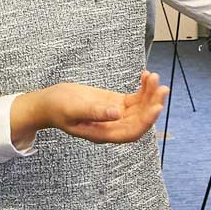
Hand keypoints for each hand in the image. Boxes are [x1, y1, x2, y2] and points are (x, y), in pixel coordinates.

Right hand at [10, 73, 168, 149]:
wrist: (49, 102)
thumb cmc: (58, 108)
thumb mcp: (73, 109)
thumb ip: (95, 112)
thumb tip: (118, 114)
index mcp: (104, 134)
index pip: (131, 132)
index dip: (146, 121)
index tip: (155, 106)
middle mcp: (113, 127)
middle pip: (140, 119)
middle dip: (152, 104)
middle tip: (161, 87)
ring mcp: (116, 115)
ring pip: (140, 107)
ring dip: (150, 94)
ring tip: (154, 77)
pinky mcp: (115, 103)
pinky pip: (134, 99)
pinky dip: (142, 88)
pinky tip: (146, 75)